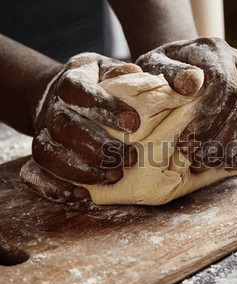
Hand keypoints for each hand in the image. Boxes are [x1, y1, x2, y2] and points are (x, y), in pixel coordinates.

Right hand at [20, 53, 141, 201]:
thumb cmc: (96, 83)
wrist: (59, 95)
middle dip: (99, 147)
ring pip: (49, 154)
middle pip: (64, 127)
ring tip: (114, 176)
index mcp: (71, 80)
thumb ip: (122, 72)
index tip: (134, 123)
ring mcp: (42, 132)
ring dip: (82, 170)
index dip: (103, 107)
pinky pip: (34, 174)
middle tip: (129, 158)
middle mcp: (51, 106)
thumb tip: (136, 74)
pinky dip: (54, 188)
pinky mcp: (37, 156)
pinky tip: (83, 194)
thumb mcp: (108, 69)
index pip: (77, 89)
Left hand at [136, 37, 236, 171]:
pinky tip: (230, 163)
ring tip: (212, 163)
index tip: (188, 140)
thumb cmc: (163, 72)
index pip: (227, 86)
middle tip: (198, 159)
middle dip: (225, 141)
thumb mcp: (154, 66)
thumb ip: (170, 74)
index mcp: (216, 51)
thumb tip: (191, 83)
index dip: (210, 118)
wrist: (181, 65)